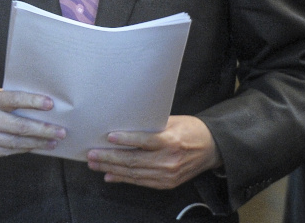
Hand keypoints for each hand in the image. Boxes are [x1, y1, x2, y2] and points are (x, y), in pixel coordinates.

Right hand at [0, 87, 65, 159]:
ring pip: (16, 143)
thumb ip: (6, 99)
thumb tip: (36, 106)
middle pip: (20, 127)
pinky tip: (35, 146)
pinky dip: (23, 149)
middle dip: (43, 130)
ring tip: (53, 141)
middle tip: (61, 132)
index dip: (33, 102)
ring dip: (37, 143)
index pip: (14, 99)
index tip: (50, 105)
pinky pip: (7, 151)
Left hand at [86, 116, 221, 189]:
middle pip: (134, 160)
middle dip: (110, 158)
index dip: (126, 140)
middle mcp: (168, 160)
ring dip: (112, 169)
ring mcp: (167, 175)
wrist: (212, 149)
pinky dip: (123, 179)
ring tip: (95, 164)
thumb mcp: (173, 121)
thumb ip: (151, 127)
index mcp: (171, 141)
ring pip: (134, 173)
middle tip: (92, 154)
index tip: (109, 137)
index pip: (145, 141)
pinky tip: (110, 175)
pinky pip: (140, 182)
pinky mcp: (166, 184)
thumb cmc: (191, 130)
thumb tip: (126, 128)